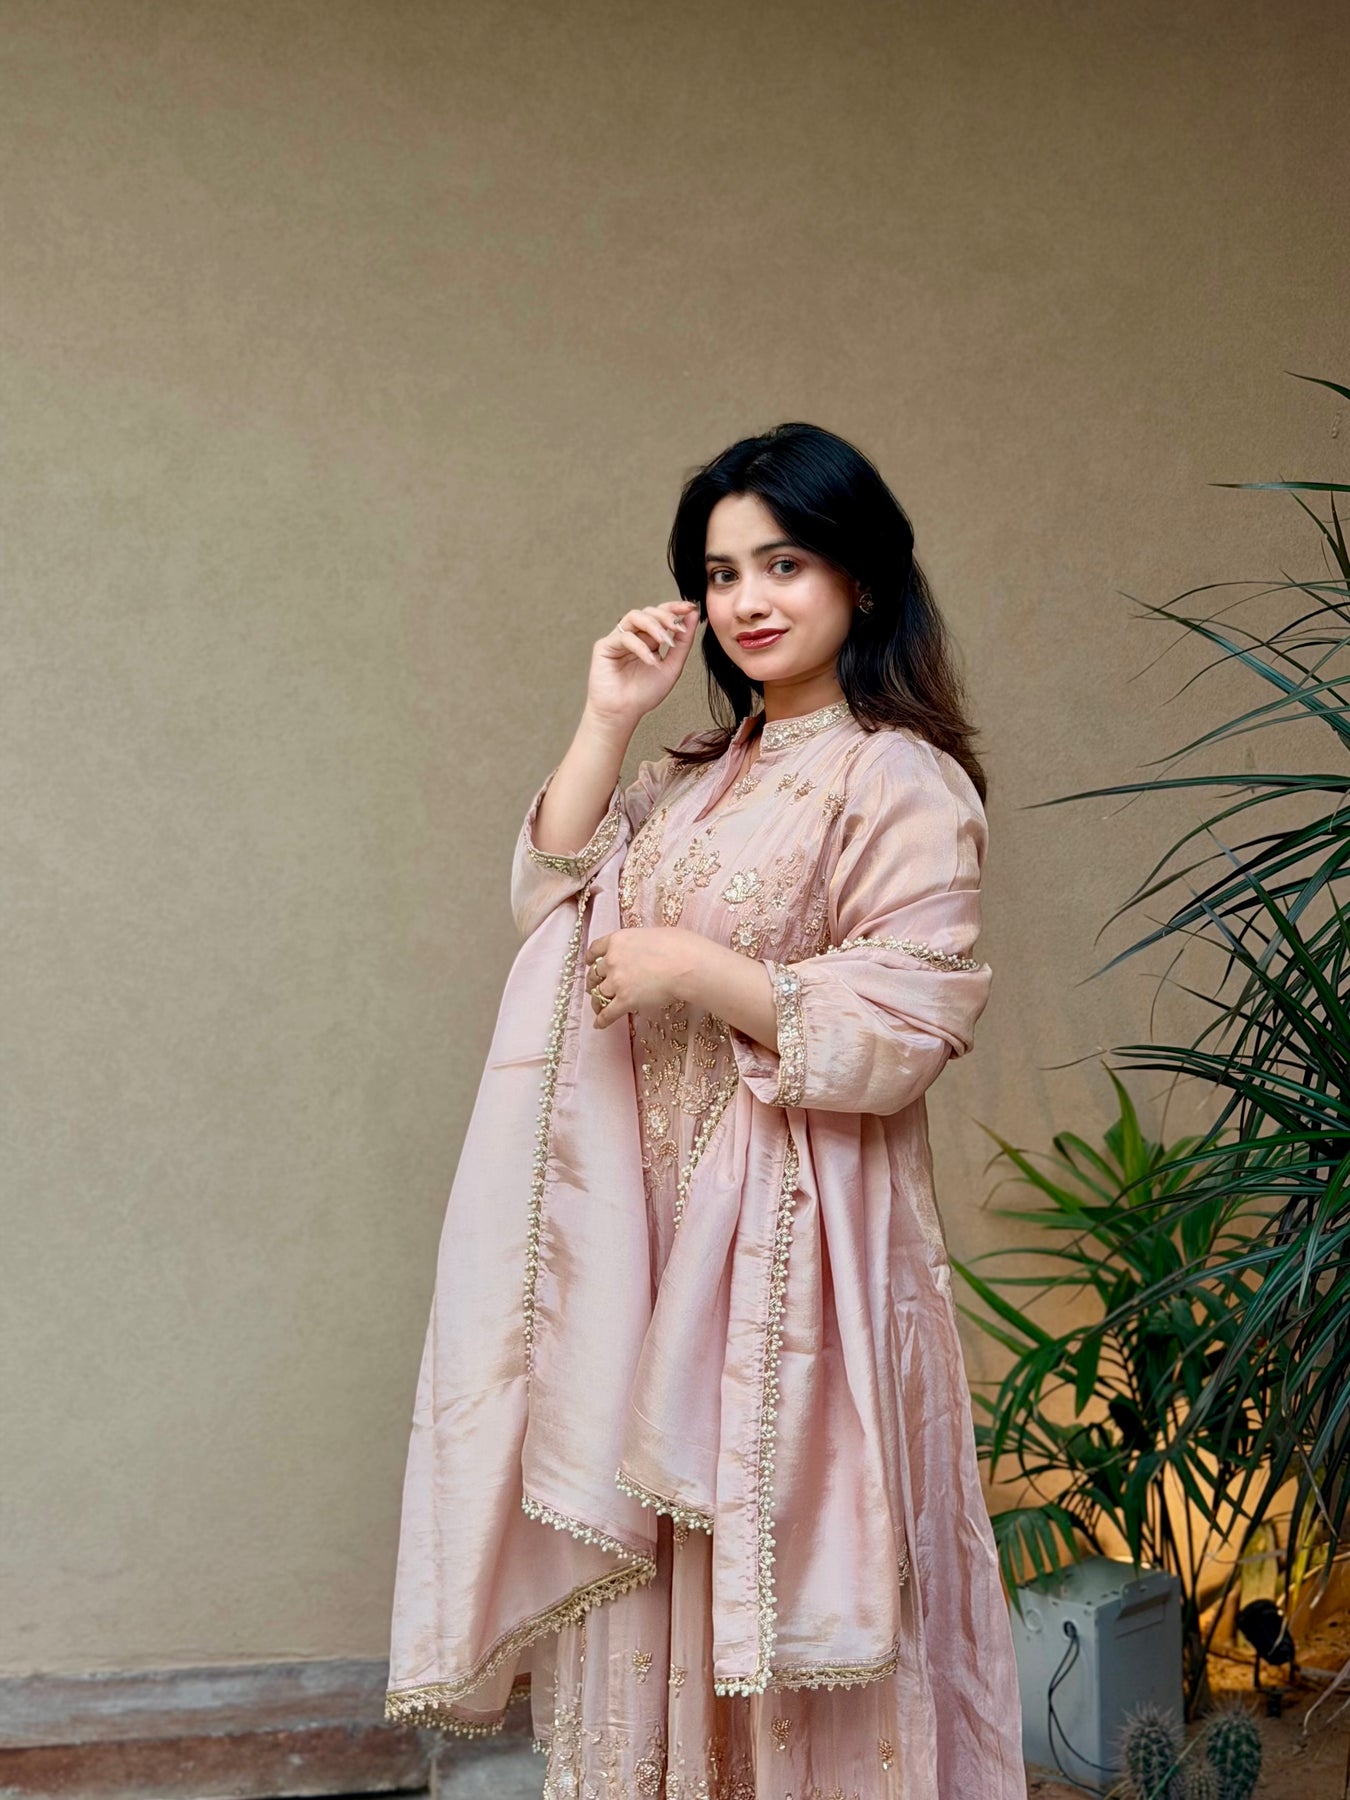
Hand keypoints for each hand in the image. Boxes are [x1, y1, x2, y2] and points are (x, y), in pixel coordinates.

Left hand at [583, 927, 707, 1027]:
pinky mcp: (625, 1001)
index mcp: (618, 940)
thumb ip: (638, 943)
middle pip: (595, 973)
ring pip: (598, 994)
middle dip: (594, 982)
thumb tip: (642, 950)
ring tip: (598, 1008)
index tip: (590, 963)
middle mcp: (612, 960)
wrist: (687, 965)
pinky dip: (602, 1020)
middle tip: (596, 988)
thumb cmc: (680, 946)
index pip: (595, 948)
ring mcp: (617, 981)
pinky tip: (600, 1024)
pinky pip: (607, 1014)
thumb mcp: (652, 934)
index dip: (591, 958)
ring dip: (597, 1002)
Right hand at [584, 600, 700, 732]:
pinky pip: (625, 637)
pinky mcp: (605, 646)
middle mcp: (634, 636)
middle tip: (678, 626)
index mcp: (649, 639)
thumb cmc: (645, 694)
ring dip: (653, 625)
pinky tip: (651, 661)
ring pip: (635, 616)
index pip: (661, 615)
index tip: (691, 607)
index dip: (675, 607)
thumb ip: (683, 642)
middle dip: (666, 615)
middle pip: (649, 611)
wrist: (623, 713)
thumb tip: (693, 615)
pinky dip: (640, 647)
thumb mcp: (672, 666)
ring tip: (666, 642)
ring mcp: (619, 639)